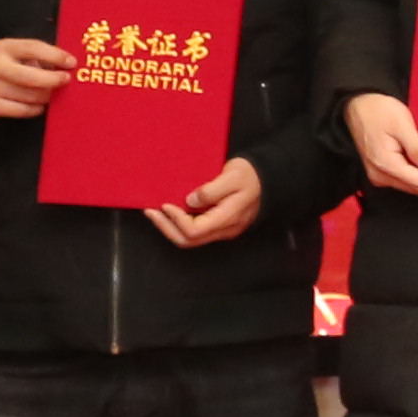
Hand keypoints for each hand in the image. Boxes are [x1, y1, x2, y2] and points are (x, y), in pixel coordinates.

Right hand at [0, 36, 74, 122]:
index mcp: (3, 47)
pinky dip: (35, 109)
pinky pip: (22, 110)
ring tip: (51, 93)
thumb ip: (41, 57)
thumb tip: (69, 66)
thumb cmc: (8, 66)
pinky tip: (38, 104)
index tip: (72, 62)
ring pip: (29, 96)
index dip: (55, 55)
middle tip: (66, 81)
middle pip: (31, 77)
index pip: (33, 48)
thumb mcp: (18, 54)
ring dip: (46, 96)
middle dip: (53, 80)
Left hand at [146, 159, 263, 248]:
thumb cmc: (250, 176)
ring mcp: (221, 230)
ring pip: (190, 239)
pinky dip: (178, 224)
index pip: (195, 230)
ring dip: (169, 227)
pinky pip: (195, 231)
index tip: (165, 204)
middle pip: (189, 240)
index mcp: (228, 218)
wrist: (267, 179)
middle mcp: (224, 229)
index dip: (176, 219)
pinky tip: (170, 212)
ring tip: (155, 213)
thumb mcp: (233, 176)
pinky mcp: (218, 225)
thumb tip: (190, 200)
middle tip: (150, 212)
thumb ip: (212, 190)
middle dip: (166, 227)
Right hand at [347, 93, 417, 199]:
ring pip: (411, 186)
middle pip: (417, 187)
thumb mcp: (402, 124)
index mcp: (386, 164)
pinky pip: (404, 179)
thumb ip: (417, 148)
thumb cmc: (377, 111)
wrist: (358, 105)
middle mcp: (381, 174)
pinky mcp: (381, 170)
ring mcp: (380, 174)